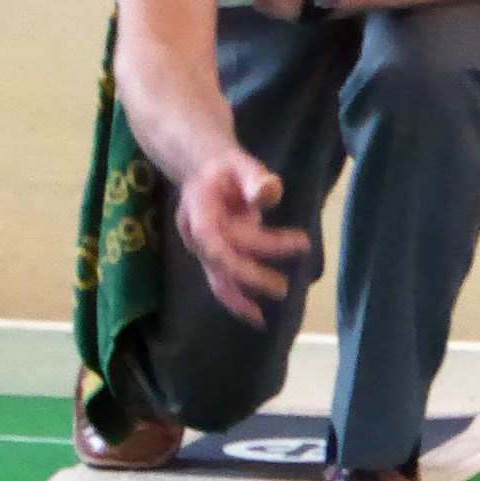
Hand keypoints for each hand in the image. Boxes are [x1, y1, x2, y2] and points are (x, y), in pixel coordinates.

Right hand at [175, 148, 312, 326]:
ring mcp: (203, 249)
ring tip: (264, 316)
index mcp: (197, 209)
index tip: (258, 264)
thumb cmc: (228, 169)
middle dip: (252, 275)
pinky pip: (224, 281)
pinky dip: (240, 298)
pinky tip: (257, 314)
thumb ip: (255, 178)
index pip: (209, 239)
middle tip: (284, 286)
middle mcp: (195, 234)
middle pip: (221, 261)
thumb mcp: (242, 164)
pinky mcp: (214, 258)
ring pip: (218, 278)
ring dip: (242, 297)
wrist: (207, 172)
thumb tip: (270, 192)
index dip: (230, 258)